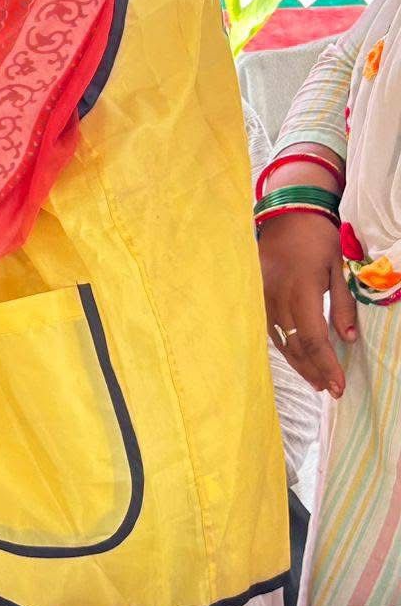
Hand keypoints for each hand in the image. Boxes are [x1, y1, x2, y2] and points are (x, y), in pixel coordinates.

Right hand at [259, 212, 357, 396]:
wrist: (287, 215)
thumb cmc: (318, 239)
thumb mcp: (339, 268)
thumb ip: (343, 304)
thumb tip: (347, 339)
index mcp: (301, 289)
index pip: (313, 337)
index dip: (326, 365)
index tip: (338, 385)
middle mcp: (277, 296)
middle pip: (294, 344)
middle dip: (313, 370)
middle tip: (329, 390)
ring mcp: (263, 296)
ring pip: (280, 339)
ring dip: (298, 362)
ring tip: (315, 380)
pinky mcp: (257, 294)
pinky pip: (270, 328)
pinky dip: (284, 346)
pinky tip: (296, 356)